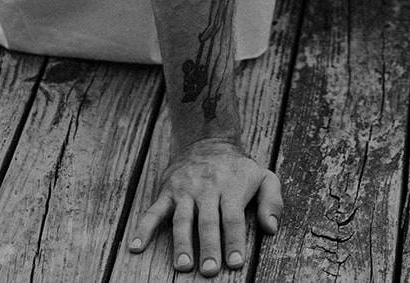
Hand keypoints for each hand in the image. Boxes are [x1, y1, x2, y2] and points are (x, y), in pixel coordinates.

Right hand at [127, 137, 282, 275]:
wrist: (208, 140)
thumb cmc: (239, 168)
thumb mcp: (264, 176)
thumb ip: (273, 201)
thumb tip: (271, 229)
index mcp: (232, 187)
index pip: (233, 218)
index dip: (234, 241)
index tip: (235, 263)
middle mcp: (207, 189)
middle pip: (208, 222)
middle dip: (209, 247)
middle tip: (210, 270)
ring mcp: (185, 190)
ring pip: (182, 219)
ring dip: (181, 243)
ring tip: (183, 265)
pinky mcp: (167, 191)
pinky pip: (154, 211)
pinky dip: (143, 228)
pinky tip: (136, 247)